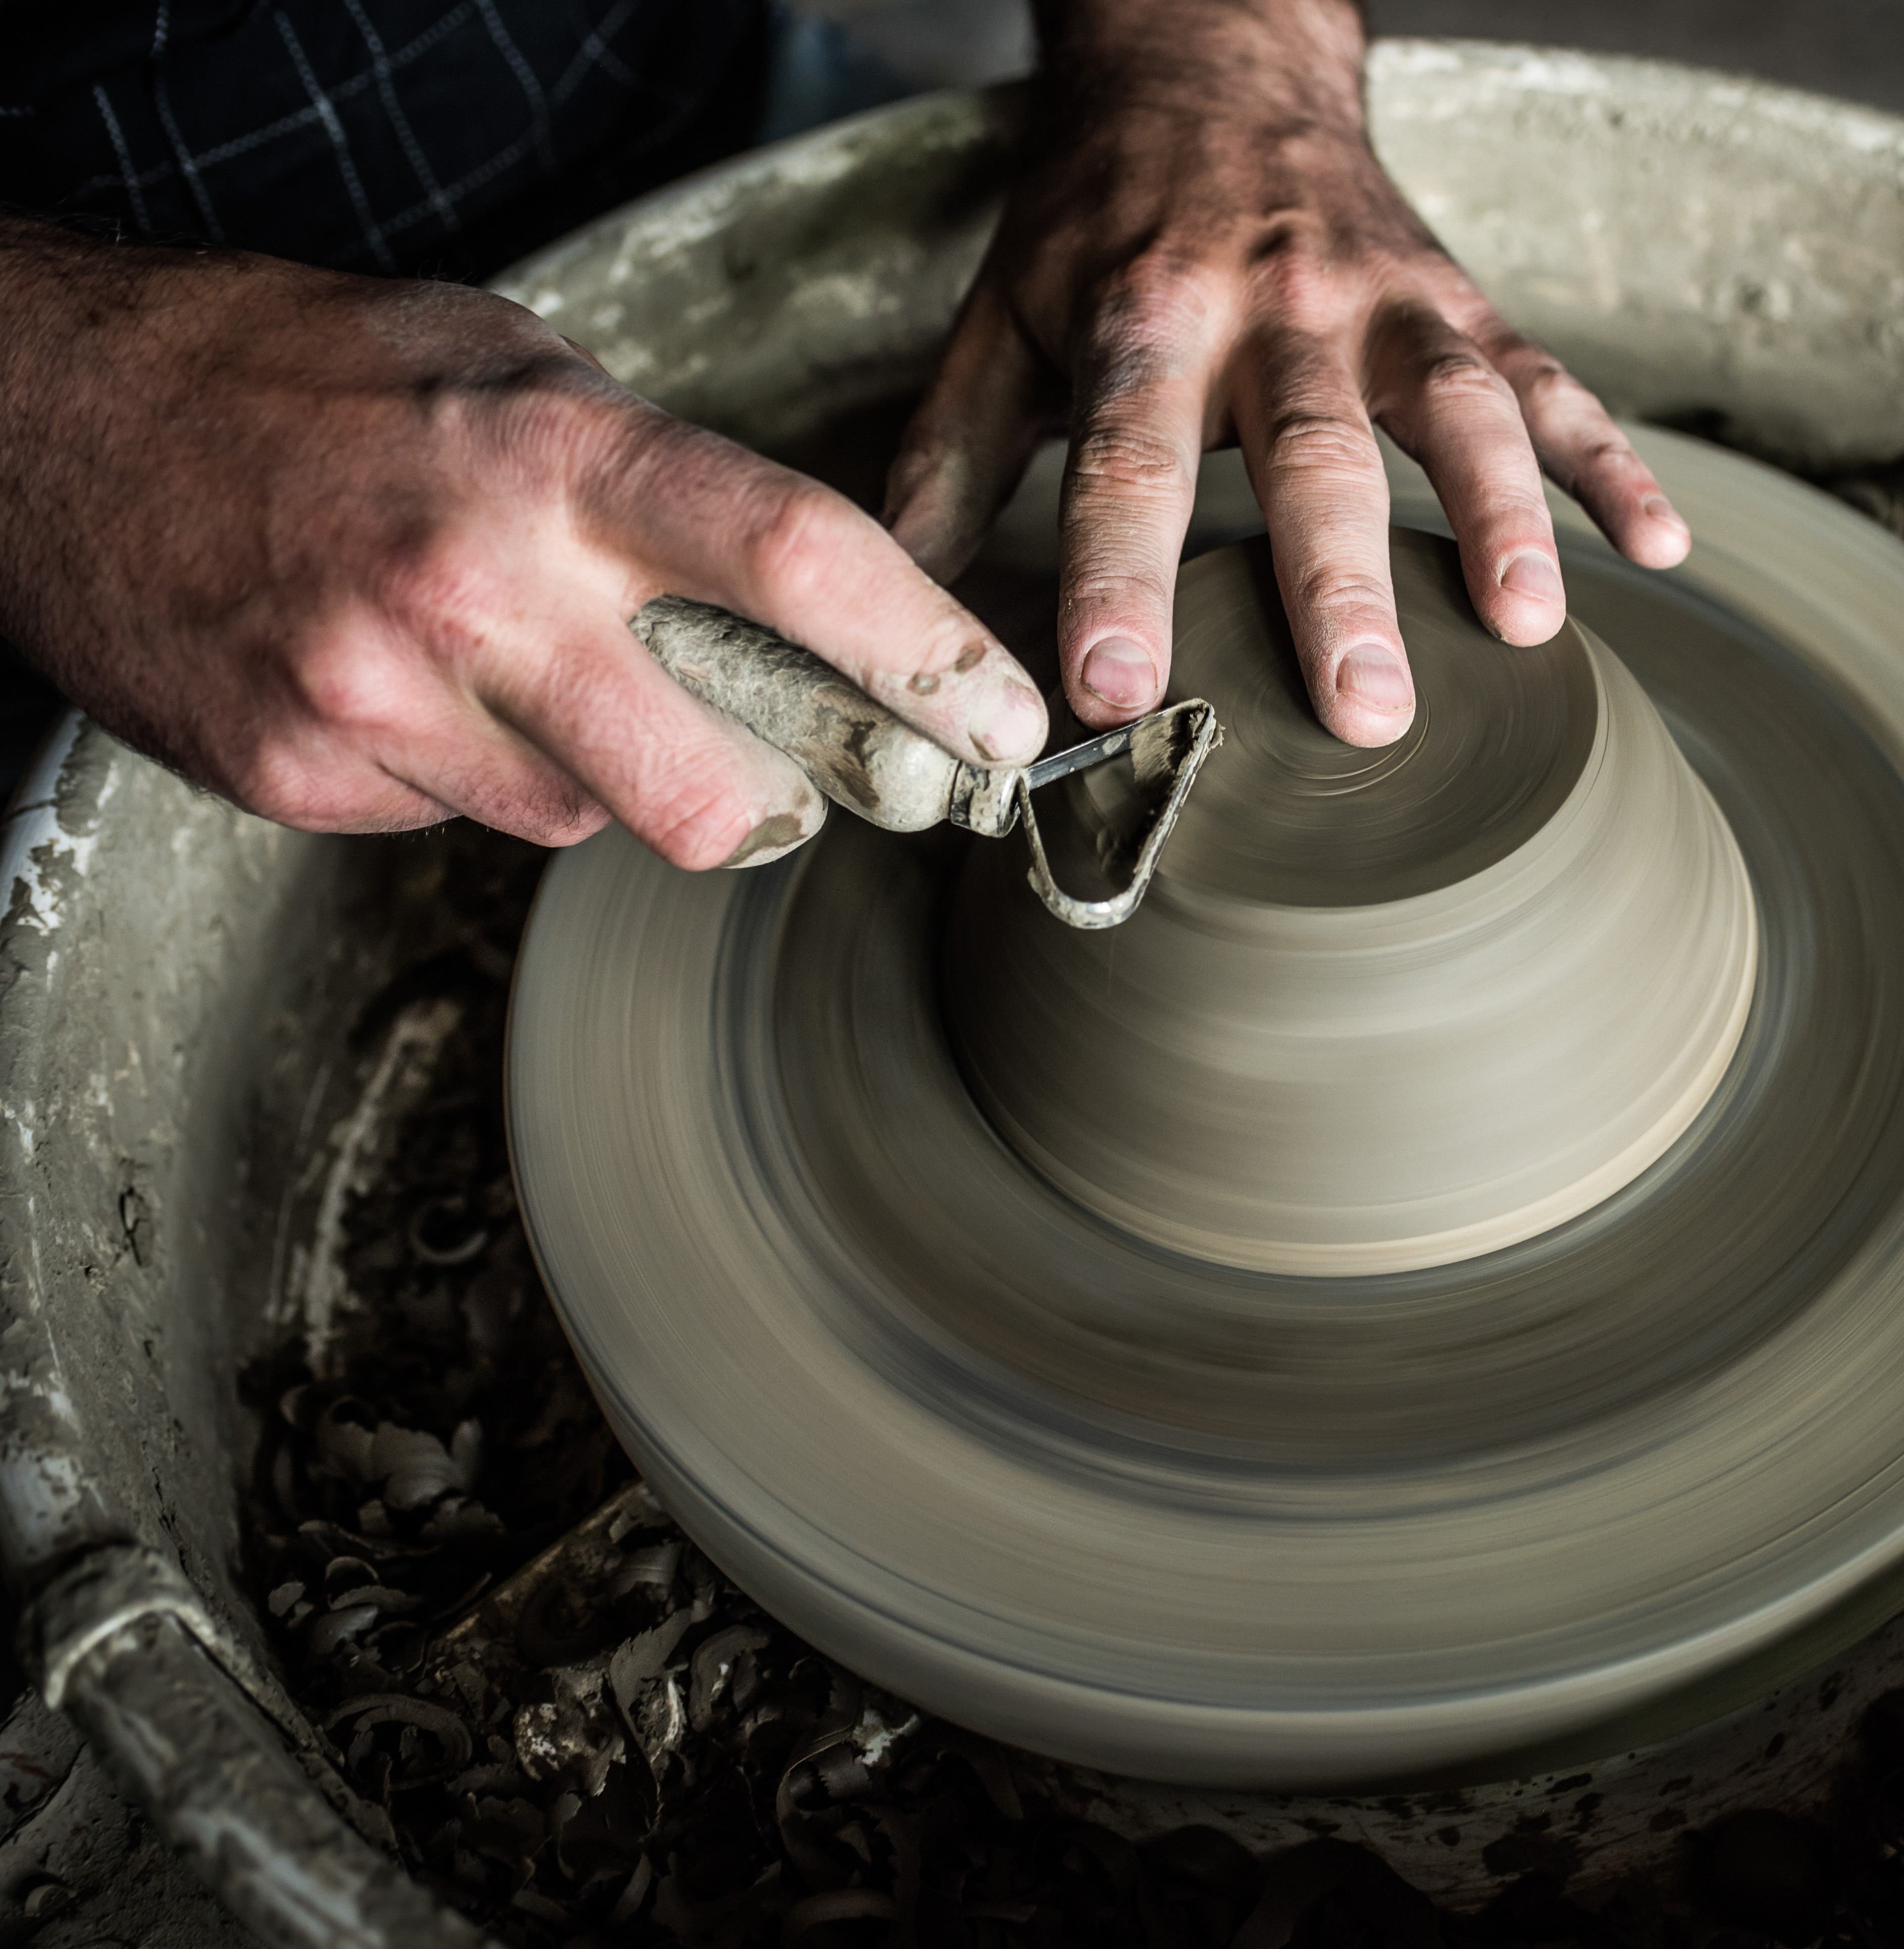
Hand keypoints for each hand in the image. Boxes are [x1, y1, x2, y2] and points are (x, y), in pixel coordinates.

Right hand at [0, 221, 1044, 868]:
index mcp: (554, 460)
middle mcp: (477, 588)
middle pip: (718, 791)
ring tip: (517, 665)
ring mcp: (381, 694)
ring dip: (598, 772)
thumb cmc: (307, 375)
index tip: (1005, 724)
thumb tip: (803, 612)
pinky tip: (411, 683)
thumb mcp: (508, 368)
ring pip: (591, 820)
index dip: (929, 662)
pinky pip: (464, 821)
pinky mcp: (303, 770)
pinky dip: (471, 771)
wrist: (55, 410)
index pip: (799, 564)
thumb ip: (657, 487)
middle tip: (780, 766)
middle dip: (773, 803)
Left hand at [883, 0, 1691, 749]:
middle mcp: (1271, 303)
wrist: (1208, 59)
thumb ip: (949, 468)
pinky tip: (1659, 544)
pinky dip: (1609, 460)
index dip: (1116, 576)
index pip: (1126, 463)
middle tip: (1367, 712)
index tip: (1112, 688)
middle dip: (1339, 588)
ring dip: (1500, 518)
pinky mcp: (1458, 298)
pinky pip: (1548, 379)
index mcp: (1142, 319)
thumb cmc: (1097, 225)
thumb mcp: (1001, 323)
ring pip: (1453, 410)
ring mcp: (1381, 299)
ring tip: (1525, 627)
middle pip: (1311, 455)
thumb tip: (891, 616)